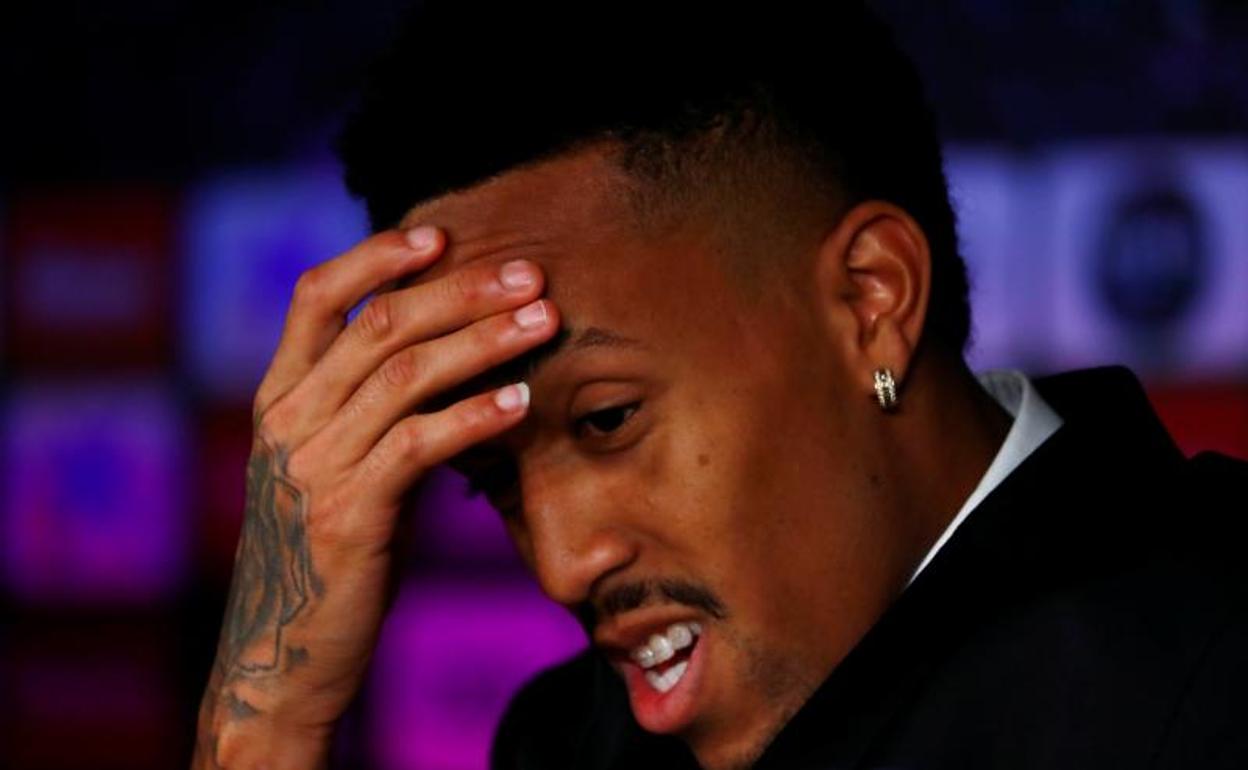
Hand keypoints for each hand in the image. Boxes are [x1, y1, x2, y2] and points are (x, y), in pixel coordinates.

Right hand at [193, 226, 558, 767]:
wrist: (285, 657)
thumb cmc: (331, 555)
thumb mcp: (340, 467)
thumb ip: (374, 410)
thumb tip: (452, 355)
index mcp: (280, 398)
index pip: (316, 296)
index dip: (376, 255)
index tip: (442, 234)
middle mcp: (287, 420)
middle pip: (376, 324)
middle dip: (459, 291)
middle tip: (529, 274)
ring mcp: (312, 466)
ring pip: (402, 376)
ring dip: (482, 342)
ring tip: (543, 321)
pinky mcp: (347, 516)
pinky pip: (418, 445)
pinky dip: (474, 416)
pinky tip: (520, 400)